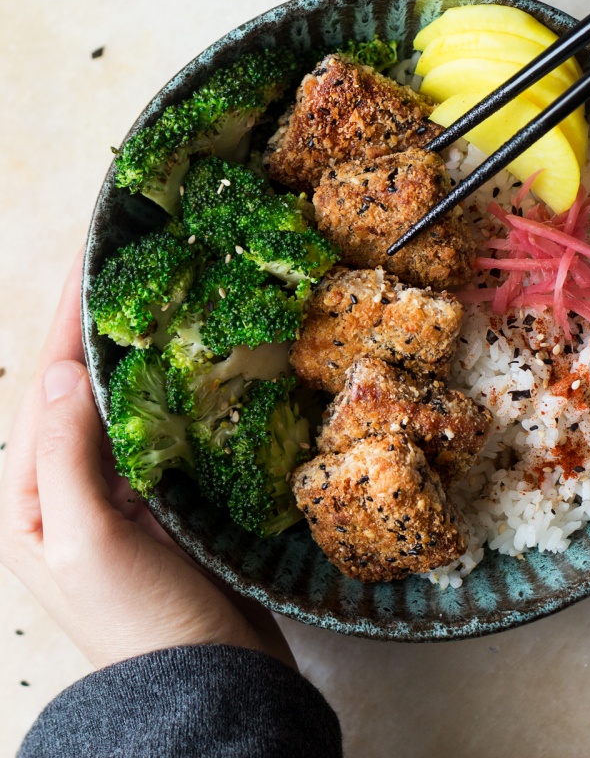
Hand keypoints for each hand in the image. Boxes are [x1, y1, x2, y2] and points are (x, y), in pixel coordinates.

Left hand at [0, 253, 294, 668]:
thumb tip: (60, 367)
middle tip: (122, 259)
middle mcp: (61, 486)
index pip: (43, 384)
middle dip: (92, 320)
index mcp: (27, 497)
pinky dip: (161, 383)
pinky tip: (181, 356)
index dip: (64, 316)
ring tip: (151, 292)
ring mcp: (109, 490)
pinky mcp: (154, 498)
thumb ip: (66, 455)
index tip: (88, 256)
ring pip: (112, 397)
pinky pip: (150, 424)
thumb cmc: (140, 626)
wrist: (207, 687)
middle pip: (72, 382)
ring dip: (127, 344)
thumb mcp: (88, 545)